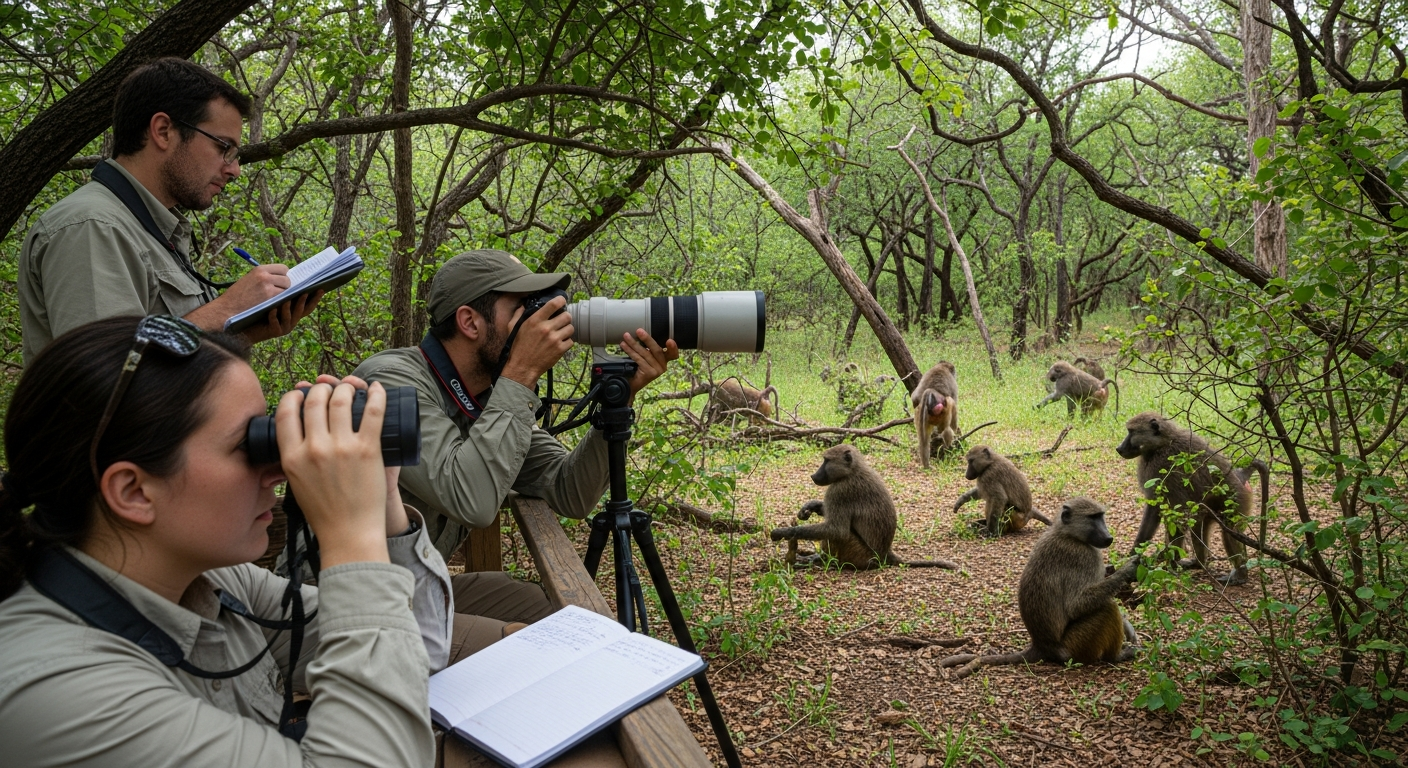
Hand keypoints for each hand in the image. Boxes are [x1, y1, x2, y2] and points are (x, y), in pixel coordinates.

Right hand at [186, 265, 291, 330]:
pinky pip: (284, 298)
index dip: (283, 276)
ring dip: (284, 295)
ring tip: (274, 300)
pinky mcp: (269, 297)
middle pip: (287, 278)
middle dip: (285, 286)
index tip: (279, 283)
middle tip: (277, 294)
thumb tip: (281, 278)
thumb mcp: (249, 279)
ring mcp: (268, 286)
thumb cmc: (237, 297)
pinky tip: (274, 305)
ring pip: (287, 288)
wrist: (226, 309)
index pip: (283, 268)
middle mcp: (264, 275)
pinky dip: (281, 302)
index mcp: (259, 269)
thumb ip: (264, 277)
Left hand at [244, 289, 323, 342]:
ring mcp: (283, 327)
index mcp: (294, 313)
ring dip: (289, 307)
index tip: (320, 288)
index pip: (308, 305)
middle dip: (305, 301)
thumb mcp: (272, 299)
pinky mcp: (273, 332)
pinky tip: (272, 310)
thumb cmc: (256, 310)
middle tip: (305, 291)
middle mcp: (292, 321)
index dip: (315, 298)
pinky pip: (275, 323)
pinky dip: (274, 316)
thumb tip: (291, 277)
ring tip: (287, 299)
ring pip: (290, 316)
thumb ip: (282, 292)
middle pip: (303, 311)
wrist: (243, 326)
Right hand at [301, 374, 407, 536]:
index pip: (285, 413)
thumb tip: (293, 435)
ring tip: (350, 389)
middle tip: (329, 389)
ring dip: (346, 388)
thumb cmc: (324, 512)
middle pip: (315, 401)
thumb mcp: (295, 483)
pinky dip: (377, 394)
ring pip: (342, 400)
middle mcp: (315, 449)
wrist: (349, 533)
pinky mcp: (368, 450)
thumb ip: (293, 458)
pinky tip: (378, 387)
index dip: (293, 396)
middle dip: (322, 388)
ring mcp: (342, 448)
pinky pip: (373, 411)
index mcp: (292, 457)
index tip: (301, 393)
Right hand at [499, 296, 573, 387]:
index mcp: (535, 320)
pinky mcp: (560, 349)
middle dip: (565, 317)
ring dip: (567, 330)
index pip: (553, 304)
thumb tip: (524, 305)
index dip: (560, 300)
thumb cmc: (517, 347)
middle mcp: (546, 328)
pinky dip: (567, 342)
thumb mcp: (512, 327)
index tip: (562, 301)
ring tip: (560, 333)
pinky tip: (559, 343)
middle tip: (561, 321)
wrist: (522, 367)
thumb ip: (519, 314)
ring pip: (571, 328)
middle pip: (567, 316)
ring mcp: (554, 339)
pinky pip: (571, 341)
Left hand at [621, 329, 678, 395]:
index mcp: (664, 360)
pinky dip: (630, 351)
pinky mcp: (649, 373)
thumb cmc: (638, 368)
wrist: (630, 384)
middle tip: (638, 331)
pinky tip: (624, 346)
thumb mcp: (645, 357)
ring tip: (626, 336)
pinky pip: (639, 359)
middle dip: (647, 339)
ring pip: (645, 353)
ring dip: (634, 344)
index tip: (670, 341)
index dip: (673, 347)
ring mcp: (657, 371)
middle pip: (656, 350)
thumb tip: (641, 333)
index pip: (673, 353)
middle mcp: (663, 366)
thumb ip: (648, 349)